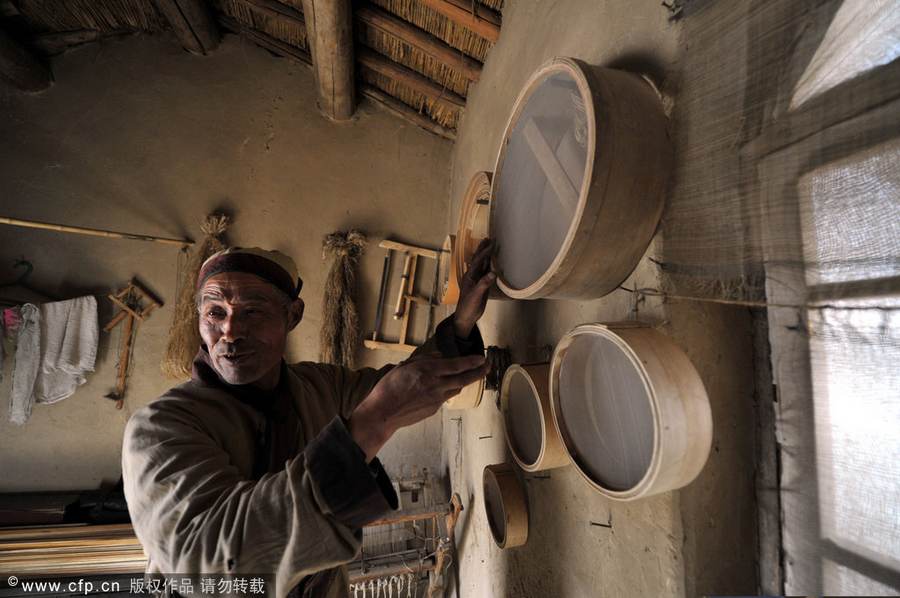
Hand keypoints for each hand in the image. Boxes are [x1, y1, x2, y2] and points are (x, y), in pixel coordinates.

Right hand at [349, 354, 488, 460]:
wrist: (383, 413)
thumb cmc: (389, 387)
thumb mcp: (404, 366)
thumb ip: (424, 359)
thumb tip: (440, 356)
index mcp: (429, 371)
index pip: (457, 365)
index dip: (472, 361)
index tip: (482, 358)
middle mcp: (436, 385)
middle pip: (464, 379)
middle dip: (479, 372)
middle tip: (487, 367)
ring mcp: (436, 399)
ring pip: (456, 389)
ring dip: (464, 382)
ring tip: (468, 376)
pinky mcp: (434, 409)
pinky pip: (445, 397)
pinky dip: (447, 390)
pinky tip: (442, 388)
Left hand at [454, 238, 495, 337]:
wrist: (466, 317)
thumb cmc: (468, 307)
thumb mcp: (476, 296)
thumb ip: (484, 284)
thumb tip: (493, 272)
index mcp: (469, 276)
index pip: (477, 261)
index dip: (484, 253)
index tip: (492, 245)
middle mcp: (472, 276)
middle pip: (478, 259)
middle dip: (482, 248)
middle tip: (489, 238)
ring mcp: (477, 280)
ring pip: (482, 264)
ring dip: (486, 255)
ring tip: (491, 245)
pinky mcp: (481, 285)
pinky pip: (486, 272)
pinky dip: (490, 265)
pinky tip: (493, 262)